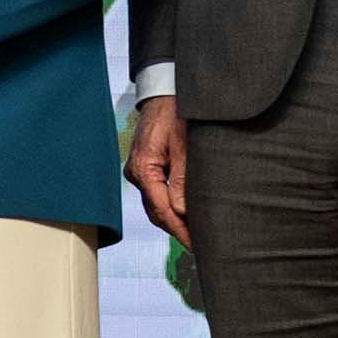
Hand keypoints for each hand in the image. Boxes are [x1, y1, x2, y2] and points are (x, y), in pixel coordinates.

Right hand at [126, 94, 190, 244]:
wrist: (163, 91)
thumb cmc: (175, 113)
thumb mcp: (184, 145)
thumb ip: (183, 179)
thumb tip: (181, 211)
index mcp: (143, 169)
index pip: (162, 209)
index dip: (180, 230)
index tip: (197, 245)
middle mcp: (136, 173)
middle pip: (157, 212)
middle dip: (178, 229)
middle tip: (200, 246)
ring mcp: (139, 171)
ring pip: (156, 205)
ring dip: (174, 219)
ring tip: (196, 234)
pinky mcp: (146, 167)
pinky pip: (157, 193)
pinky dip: (171, 205)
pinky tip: (186, 212)